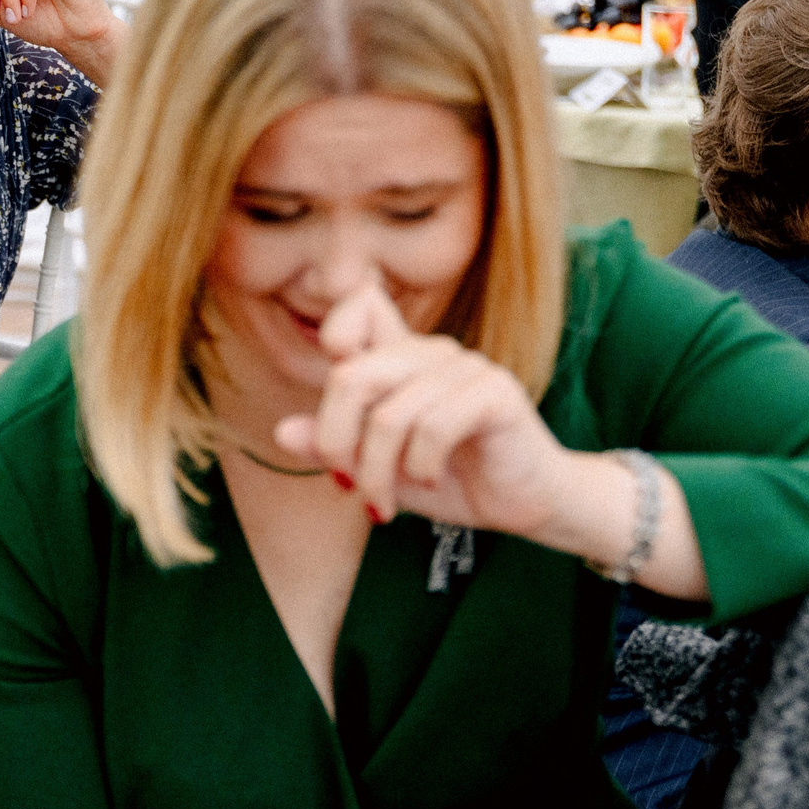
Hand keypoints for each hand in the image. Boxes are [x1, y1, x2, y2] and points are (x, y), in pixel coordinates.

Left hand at [272, 286, 572, 537]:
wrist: (525, 505)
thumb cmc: (452, 479)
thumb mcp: (381, 469)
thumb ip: (336, 448)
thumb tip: (282, 432)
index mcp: (401, 356)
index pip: (359, 302)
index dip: (335, 337)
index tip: (339, 398)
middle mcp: (431, 352)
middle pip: (350, 376)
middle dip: (337, 442)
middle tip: (348, 483)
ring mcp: (466, 368)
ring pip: (389, 415)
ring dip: (378, 472)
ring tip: (386, 502)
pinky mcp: (495, 394)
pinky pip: (433, 427)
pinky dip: (420, 469)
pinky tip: (429, 483)